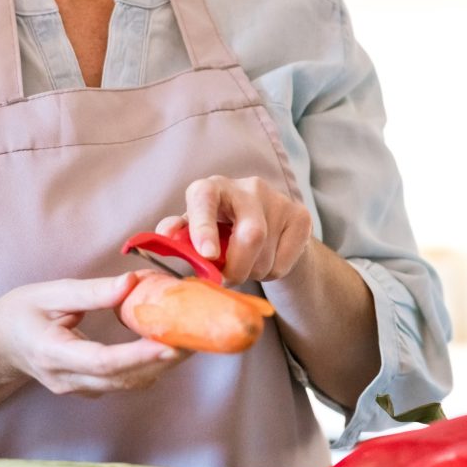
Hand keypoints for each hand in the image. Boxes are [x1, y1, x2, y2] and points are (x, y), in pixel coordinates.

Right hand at [0, 273, 187, 395]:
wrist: (0, 344)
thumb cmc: (22, 313)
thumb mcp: (50, 293)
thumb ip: (91, 291)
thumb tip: (132, 282)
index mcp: (52, 353)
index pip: (101, 361)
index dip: (138, 356)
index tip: (169, 345)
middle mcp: (67, 379)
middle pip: (122, 378)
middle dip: (162, 361)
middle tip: (196, 337)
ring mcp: (78, 388)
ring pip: (127, 384)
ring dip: (161, 365)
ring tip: (191, 339)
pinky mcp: (89, 388)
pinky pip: (124, 382)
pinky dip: (149, 367)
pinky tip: (169, 346)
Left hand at [159, 174, 312, 284]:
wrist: (267, 227)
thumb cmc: (220, 229)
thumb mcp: (195, 230)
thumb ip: (179, 233)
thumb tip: (165, 235)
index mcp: (213, 187)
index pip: (205, 199)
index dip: (204, 227)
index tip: (208, 255)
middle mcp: (248, 187)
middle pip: (251, 235)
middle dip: (237, 268)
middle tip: (228, 279)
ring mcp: (279, 200)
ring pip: (266, 255)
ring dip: (252, 273)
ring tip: (247, 265)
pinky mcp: (301, 217)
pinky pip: (284, 262)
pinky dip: (271, 273)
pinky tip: (266, 260)